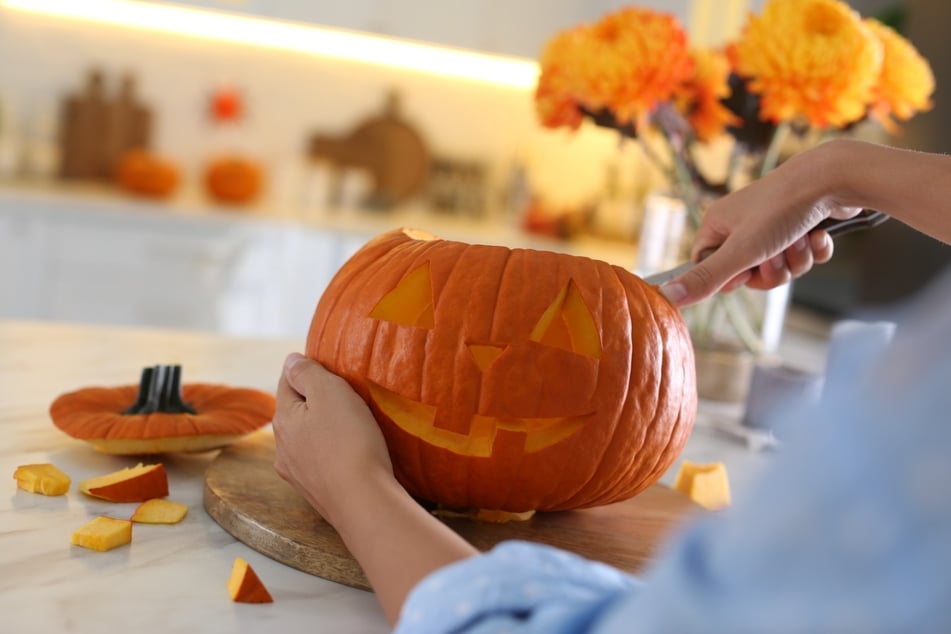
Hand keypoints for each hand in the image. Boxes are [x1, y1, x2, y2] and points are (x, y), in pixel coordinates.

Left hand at [272, 353, 392, 524]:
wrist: (364, 502)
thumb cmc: (349, 441)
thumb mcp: (330, 392)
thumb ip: (307, 373)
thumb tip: (290, 360)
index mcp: (283, 419)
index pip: (286, 381)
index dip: (308, 371)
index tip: (333, 371)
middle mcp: (282, 448)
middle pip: (296, 413)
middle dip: (316, 403)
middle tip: (347, 398)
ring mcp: (297, 475)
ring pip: (307, 440)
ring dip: (324, 431)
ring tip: (353, 428)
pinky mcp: (316, 494)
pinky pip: (321, 463)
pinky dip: (332, 454)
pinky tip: (352, 456)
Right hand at [660, 143, 860, 306]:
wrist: (834, 177)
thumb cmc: (782, 209)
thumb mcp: (740, 251)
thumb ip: (706, 278)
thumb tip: (666, 296)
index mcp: (719, 223)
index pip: (709, 266)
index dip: (731, 277)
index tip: (746, 268)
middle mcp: (742, 222)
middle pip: (748, 272)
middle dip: (771, 270)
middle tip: (778, 254)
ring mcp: (773, 222)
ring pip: (779, 265)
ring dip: (795, 260)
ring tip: (802, 238)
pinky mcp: (802, 223)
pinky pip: (803, 254)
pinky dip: (813, 250)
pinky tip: (819, 234)